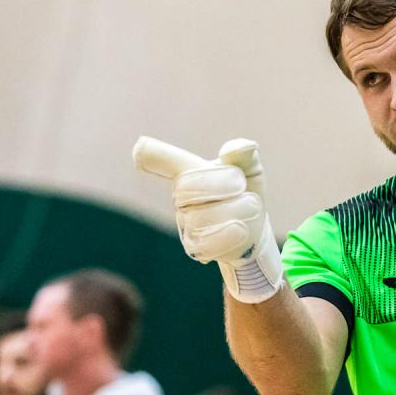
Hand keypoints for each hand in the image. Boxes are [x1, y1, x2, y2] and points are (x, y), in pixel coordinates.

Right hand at [134, 136, 283, 301]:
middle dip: (226, 185)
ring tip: (248, 210)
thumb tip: (239, 147)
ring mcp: (184, 223)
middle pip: (191, 187)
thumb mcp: (250, 170)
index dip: (153, 154)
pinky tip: (240, 230)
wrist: (255, 231)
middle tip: (242, 187)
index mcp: (189, 170)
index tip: (141, 148)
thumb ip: (244, 155)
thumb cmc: (246, 193)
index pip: (164, 160)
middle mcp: (179, 195)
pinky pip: (210, 242)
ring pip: (206, 217)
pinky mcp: (193, 247)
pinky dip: (232, 235)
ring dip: (238, 211)